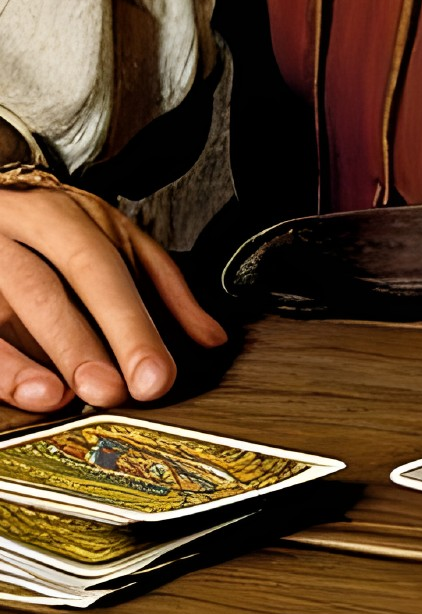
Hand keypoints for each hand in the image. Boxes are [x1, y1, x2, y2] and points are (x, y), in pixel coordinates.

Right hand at [0, 184, 227, 412]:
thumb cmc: (55, 225)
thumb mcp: (115, 238)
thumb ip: (163, 287)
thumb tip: (210, 338)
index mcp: (58, 215)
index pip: (99, 269)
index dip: (128, 325)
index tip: (154, 376)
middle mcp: (8, 232)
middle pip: (42, 290)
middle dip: (78, 346)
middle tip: (109, 392)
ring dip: (25, 363)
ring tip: (57, 398)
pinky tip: (23, 390)